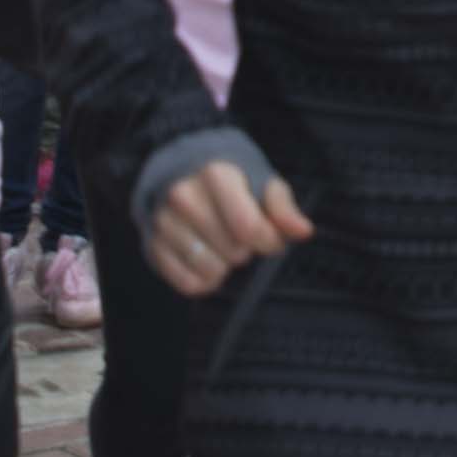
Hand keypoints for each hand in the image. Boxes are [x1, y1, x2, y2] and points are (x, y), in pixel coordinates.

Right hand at [143, 155, 313, 297]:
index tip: (269, 237)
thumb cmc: (229, 180)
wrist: (180, 172)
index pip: (249, 228)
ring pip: (211, 271)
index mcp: (215, 174)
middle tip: (239, 235)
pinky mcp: (153, 247)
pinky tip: (207, 259)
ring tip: (222, 245)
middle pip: (233, 252)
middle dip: (246, 250)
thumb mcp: (261, 182)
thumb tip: (303, 231)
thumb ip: (283, 208)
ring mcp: (163, 222)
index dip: (269, 241)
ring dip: (225, 266)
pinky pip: (188, 284)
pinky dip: (204, 280)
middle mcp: (183, 196)